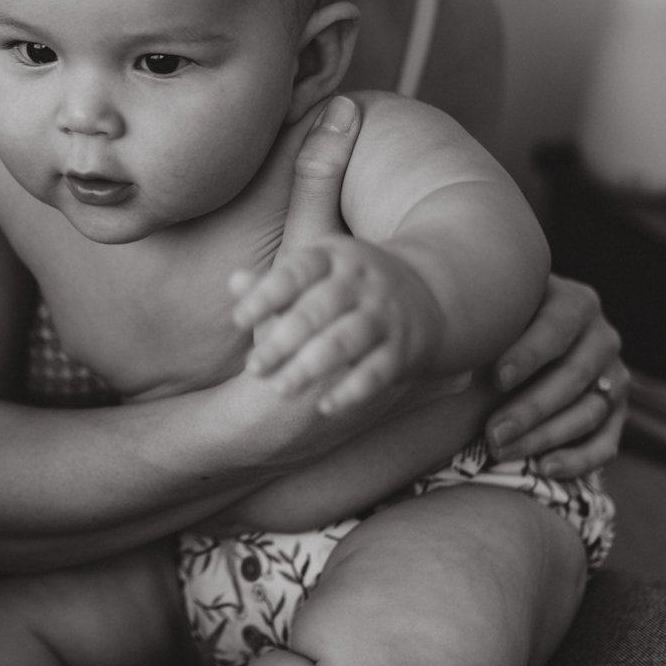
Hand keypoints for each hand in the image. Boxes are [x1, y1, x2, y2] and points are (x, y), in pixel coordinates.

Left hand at [231, 234, 442, 417]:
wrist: (431, 294)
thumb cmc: (350, 287)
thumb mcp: (318, 272)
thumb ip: (275, 282)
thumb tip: (233, 281)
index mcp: (333, 258)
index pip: (295, 272)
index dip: (266, 295)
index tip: (238, 320)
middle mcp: (362, 283)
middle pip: (318, 310)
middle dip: (283, 340)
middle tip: (253, 368)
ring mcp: (385, 315)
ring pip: (346, 341)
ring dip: (312, 366)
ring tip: (280, 389)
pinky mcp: (404, 348)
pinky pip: (377, 371)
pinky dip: (352, 390)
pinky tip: (324, 407)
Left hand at [484, 274, 628, 474]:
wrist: (519, 347)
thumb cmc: (498, 329)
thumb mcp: (494, 318)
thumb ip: (485, 328)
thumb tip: (450, 352)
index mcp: (575, 304)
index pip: (557, 328)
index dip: (530, 354)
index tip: (497, 378)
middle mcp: (603, 339)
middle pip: (573, 377)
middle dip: (530, 408)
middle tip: (492, 433)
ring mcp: (613, 378)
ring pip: (589, 412)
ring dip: (544, 437)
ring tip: (502, 452)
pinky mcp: (616, 414)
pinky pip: (606, 443)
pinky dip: (578, 460)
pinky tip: (543, 468)